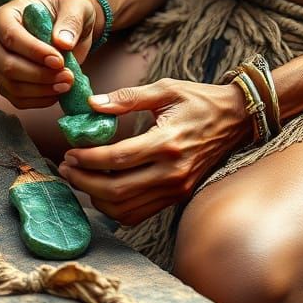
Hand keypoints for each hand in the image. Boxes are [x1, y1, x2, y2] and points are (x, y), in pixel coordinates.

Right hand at [0, 0, 102, 108]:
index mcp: (4, 15)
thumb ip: (70, 21)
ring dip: (41, 90)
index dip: (34, 52)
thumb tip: (63, 43)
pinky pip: (17, 99)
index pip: (11, 37)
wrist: (70, 29)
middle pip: (7, 65)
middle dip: (39, 75)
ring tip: (67, 84)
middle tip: (67, 76)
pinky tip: (58, 93)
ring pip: (12, 86)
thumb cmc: (69, 12)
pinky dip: (39, 100)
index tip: (59, 61)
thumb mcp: (76, 8)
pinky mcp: (5, 83)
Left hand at [57, 77, 251, 225]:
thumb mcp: (166, 89)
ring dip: (96, 197)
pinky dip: (116, 208)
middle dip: (85, 181)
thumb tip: (92, 104)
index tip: (70, 152)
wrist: (235, 119)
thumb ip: (128, 97)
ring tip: (80, 178)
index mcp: (168, 142)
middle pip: (117, 189)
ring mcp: (176, 188)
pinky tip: (103, 191)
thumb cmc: (200, 100)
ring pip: (126, 208)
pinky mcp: (177, 196)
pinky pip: (139, 213)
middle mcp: (172, 171)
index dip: (89, 159)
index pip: (119, 158)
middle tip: (67, 168)